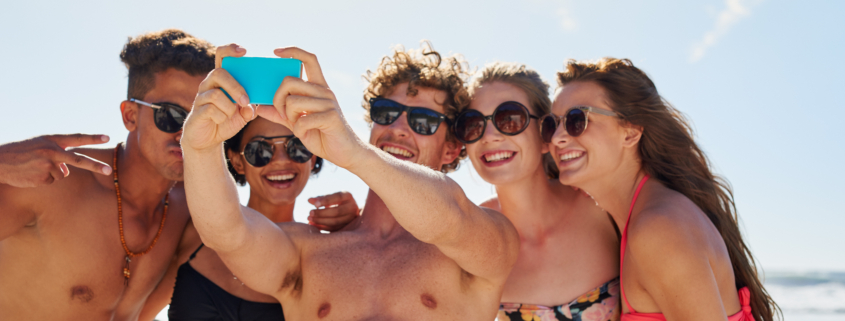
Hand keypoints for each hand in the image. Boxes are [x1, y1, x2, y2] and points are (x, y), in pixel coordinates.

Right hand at [0, 134, 110, 186]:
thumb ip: (57, 152)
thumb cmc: (22, 152)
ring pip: (63, 174)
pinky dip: (44, 179)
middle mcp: (52, 152)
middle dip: (96, 166)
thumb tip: (68, 170)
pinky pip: (52, 181)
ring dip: (53, 173)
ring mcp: (47, 166)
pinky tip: (32, 174)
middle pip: (79, 160)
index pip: (76, 138)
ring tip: (36, 167)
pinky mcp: (43, 178)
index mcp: (52, 140)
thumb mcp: (40, 145)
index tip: (107, 137)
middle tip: (109, 171)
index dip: (92, 138)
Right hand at [182, 44, 255, 151]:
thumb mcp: (243, 114)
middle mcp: (208, 84)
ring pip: (216, 95)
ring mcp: (201, 97)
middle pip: (219, 73)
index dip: (230, 50)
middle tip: (246, 101)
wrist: (207, 140)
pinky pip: (211, 110)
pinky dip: (222, 117)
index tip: (243, 51)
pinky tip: (221, 121)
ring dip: (230, 107)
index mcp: (221, 80)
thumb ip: (250, 108)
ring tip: (232, 115)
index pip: (221, 57)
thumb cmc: (225, 121)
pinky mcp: (197, 111)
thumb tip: (252, 106)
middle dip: (235, 87)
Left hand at [256, 47, 366, 169]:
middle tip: (282, 113)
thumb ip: (280, 114)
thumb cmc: (322, 135)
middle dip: (278, 99)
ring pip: (292, 102)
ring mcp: (329, 103)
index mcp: (318, 87)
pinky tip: (306, 134)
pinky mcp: (331, 117)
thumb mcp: (297, 123)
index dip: (292, 51)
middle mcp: (324, 91)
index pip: (309, 59)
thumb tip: (258, 107)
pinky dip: (298, 131)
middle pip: (290, 81)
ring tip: (297, 126)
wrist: (345, 153)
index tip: (276, 52)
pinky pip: (301, 120)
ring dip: (289, 117)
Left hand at [307, 191, 359, 231]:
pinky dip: (322, 227)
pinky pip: (334, 229)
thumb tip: (309, 200)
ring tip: (309, 219)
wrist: (349, 209)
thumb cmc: (336, 200)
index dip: (326, 201)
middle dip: (322, 213)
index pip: (337, 197)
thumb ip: (320, 198)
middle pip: (337, 211)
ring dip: (321, 221)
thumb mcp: (330, 197)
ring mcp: (351, 218)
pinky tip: (313, 225)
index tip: (315, 205)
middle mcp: (352, 207)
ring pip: (335, 222)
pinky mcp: (347, 227)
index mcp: (348, 196)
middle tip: (310, 213)